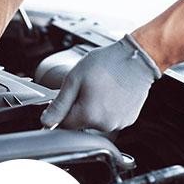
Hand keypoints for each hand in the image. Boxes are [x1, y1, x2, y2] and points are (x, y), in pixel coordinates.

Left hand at [40, 34, 161, 131]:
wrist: (137, 59)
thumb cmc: (108, 64)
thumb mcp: (75, 79)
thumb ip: (59, 104)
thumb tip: (46, 121)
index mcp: (89, 115)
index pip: (64, 124)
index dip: (62, 110)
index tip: (68, 97)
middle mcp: (105, 124)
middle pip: (81, 124)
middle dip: (79, 108)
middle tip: (87, 88)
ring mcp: (119, 123)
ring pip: (96, 122)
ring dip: (94, 109)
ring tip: (102, 89)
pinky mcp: (129, 120)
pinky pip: (111, 119)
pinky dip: (108, 109)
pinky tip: (112, 94)